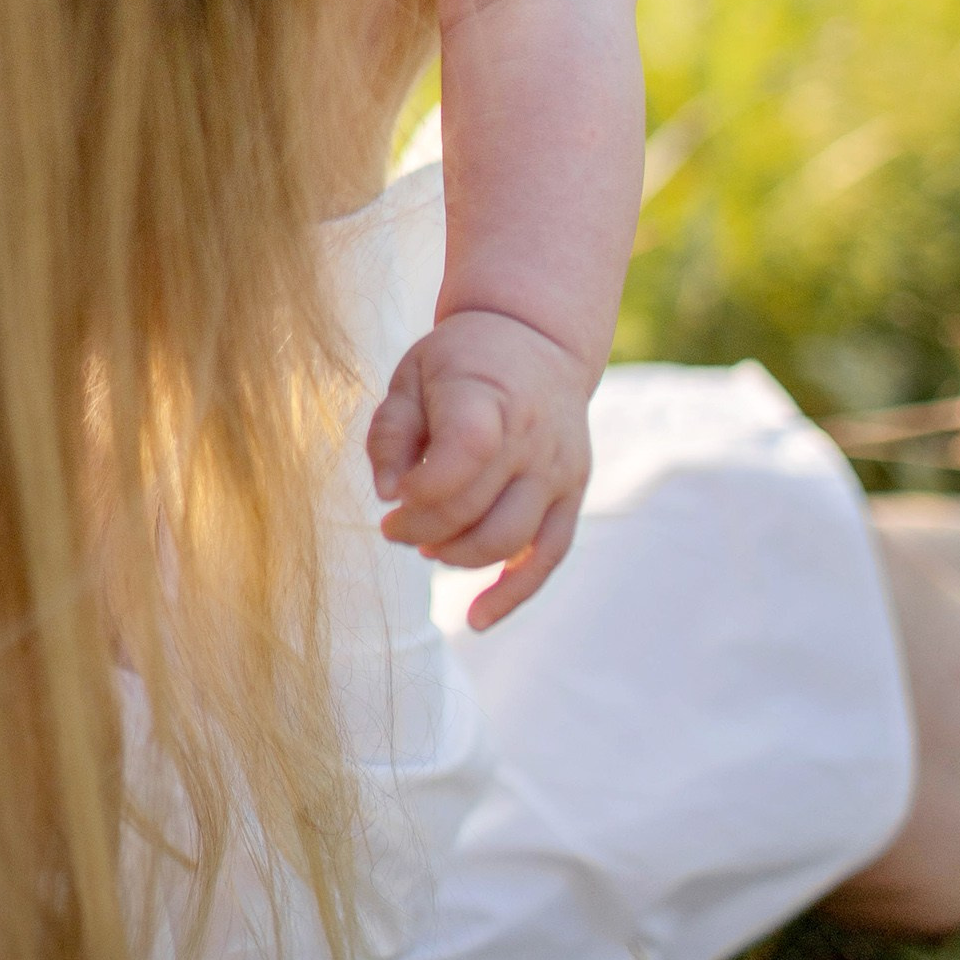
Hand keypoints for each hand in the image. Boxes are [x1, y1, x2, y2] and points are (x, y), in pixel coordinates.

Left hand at [367, 310, 590, 629]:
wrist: (537, 339)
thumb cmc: (460, 360)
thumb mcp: (411, 375)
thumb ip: (390, 433)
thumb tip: (387, 495)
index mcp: (489, 397)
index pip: (460, 460)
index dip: (417, 493)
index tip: (392, 496)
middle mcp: (532, 437)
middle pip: (476, 512)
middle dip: (422, 531)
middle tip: (394, 527)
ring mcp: (559, 469)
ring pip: (508, 542)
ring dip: (456, 557)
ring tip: (425, 543)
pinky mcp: (573, 493)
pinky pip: (548, 556)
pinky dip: (513, 594)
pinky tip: (476, 620)